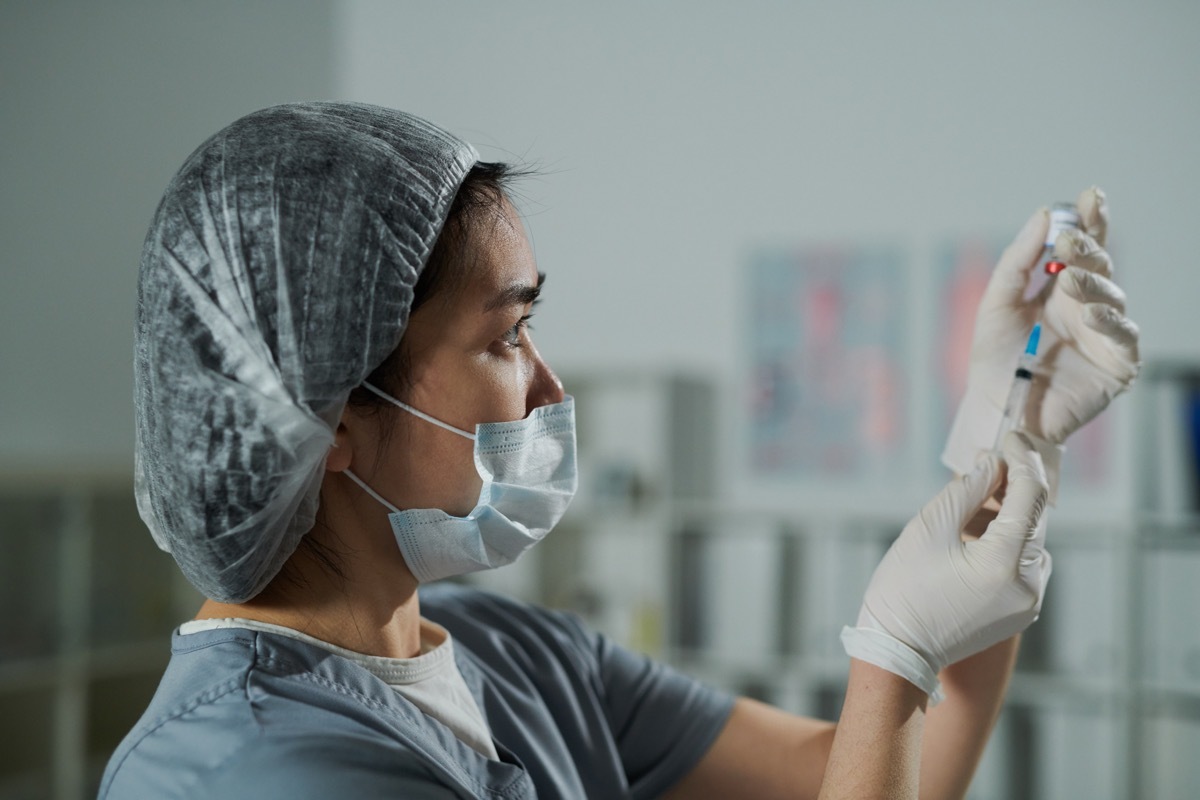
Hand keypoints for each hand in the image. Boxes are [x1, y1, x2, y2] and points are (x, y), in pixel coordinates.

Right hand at [842, 432, 1050, 700]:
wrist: (898, 652)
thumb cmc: (903, 589)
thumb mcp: (928, 528)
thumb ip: (968, 489)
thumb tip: (993, 462)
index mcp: (1004, 562)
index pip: (1029, 494)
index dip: (1021, 459)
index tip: (1010, 437)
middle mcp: (1027, 583)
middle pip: (1036, 517)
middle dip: (1017, 484)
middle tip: (992, 459)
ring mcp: (1029, 602)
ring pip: (1032, 540)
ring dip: (1013, 513)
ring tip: (982, 496)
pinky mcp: (1022, 612)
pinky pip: (1025, 564)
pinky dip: (1010, 541)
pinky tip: (982, 531)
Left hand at [942, 187, 1139, 498]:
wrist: (996, 409)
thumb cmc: (995, 360)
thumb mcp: (997, 303)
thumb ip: (1017, 261)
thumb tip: (1042, 215)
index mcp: (1060, 290)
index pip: (1082, 248)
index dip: (1091, 220)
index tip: (1091, 196)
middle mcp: (1087, 307)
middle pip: (1101, 267)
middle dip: (1088, 249)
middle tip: (1069, 240)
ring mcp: (1104, 334)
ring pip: (1112, 297)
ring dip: (1092, 284)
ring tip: (1069, 279)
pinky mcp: (1118, 363)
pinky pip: (1123, 335)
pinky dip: (1108, 321)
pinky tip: (1089, 314)